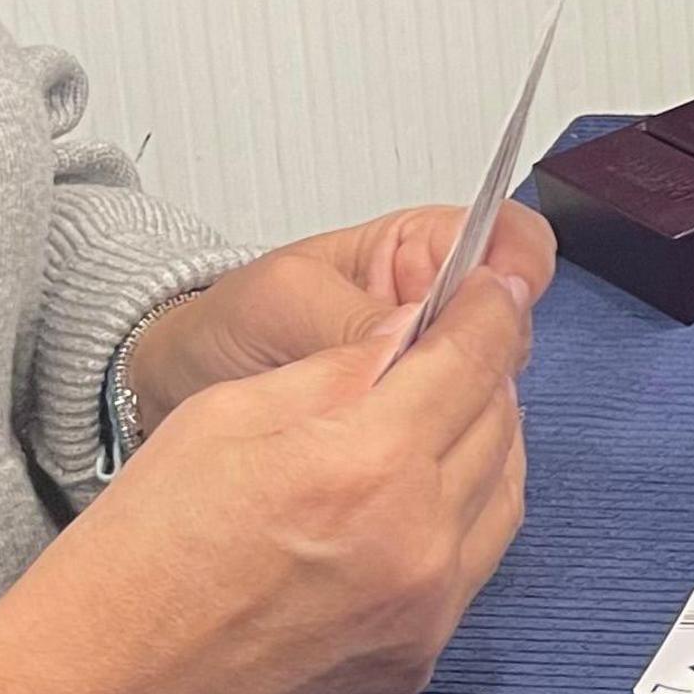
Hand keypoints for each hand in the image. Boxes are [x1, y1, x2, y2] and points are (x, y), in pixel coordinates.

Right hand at [0, 277, 538, 693]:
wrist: (101, 685)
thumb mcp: (226, 413)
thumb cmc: (138, 554)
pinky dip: (463, 519)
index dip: (489, 311)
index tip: (491, 289)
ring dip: (486, 445)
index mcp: (368, 463)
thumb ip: (339, 367)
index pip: (473, 358)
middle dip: (485, 374)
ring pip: (503, 495)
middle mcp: (415, 540)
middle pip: (500, 423)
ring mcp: (423, 610)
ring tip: (439, 420)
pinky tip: (418, 500)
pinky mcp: (416, 658)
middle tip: (456, 351)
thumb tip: (411, 331)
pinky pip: (474, 566)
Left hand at [124, 201, 558, 427]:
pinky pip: (460, 431)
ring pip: (494, 382)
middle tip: (437, 374)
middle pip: (514, 321)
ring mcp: (434, 367)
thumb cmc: (223, 327)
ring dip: (466, 403)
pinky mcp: (418, 423)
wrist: (175, 390)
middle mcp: (439, 305)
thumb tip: (421, 339)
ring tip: (403, 418)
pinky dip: (443, 444)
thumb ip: (355, 319)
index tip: (503, 299)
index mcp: (419, 250)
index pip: (509, 240)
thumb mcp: (283, 305)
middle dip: (489, 350)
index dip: (518, 268)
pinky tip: (404, 452)